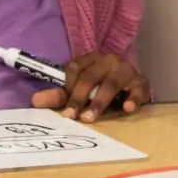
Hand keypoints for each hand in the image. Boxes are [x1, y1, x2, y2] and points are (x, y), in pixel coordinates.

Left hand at [33, 53, 150, 119]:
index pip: (74, 67)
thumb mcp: (79, 92)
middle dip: (79, 97)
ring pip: (111, 84)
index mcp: (91, 59)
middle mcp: (109, 60)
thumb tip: (35, 101)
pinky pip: (138, 90)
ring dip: (100, 102)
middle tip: (72, 117)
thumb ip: (58, 96)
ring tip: (90, 118)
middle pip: (91, 76)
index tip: (64, 105)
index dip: (67, 86)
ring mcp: (127, 70)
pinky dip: (133, 98)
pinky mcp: (142, 82)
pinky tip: (128, 108)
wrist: (133, 90)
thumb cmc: (102, 90)